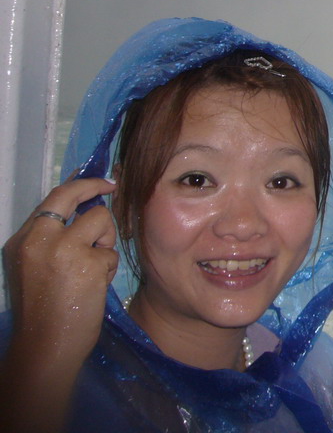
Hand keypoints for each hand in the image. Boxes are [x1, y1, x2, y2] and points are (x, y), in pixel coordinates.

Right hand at [2, 177, 118, 366]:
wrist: (45, 347)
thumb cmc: (42, 312)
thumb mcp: (34, 268)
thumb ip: (52, 240)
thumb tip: (83, 210)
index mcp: (23, 241)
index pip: (51, 200)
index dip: (77, 186)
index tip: (95, 181)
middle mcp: (40, 239)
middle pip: (72, 195)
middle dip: (96, 186)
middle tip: (112, 186)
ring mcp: (64, 249)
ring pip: (101, 220)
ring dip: (106, 240)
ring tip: (94, 268)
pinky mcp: (89, 262)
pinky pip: (111, 251)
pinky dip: (109, 266)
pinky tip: (96, 286)